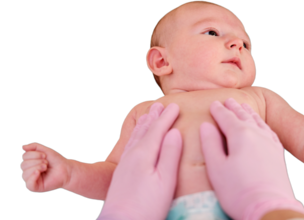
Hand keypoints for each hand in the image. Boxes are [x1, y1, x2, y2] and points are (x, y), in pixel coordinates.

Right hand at [20, 142, 70, 192]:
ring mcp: (31, 179)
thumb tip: (22, 147)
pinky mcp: (36, 187)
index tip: (45, 155)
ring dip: (37, 167)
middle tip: (46, 163)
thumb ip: (34, 146)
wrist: (66, 170)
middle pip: (24, 165)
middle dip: (36, 161)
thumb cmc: (56, 161)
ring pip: (25, 173)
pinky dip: (33, 177)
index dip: (35, 154)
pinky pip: (29, 184)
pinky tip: (38, 172)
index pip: (25, 156)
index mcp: (30, 163)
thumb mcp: (45, 150)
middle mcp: (29, 171)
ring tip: (46, 167)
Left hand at [98, 102, 181, 219]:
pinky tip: (135, 139)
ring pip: (136, 137)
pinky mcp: (121, 172)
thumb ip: (170, 155)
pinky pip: (129, 145)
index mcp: (144, 154)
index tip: (175, 106)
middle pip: (145, 130)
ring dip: (143, 125)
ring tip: (148, 115)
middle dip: (154, 117)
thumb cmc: (147, 206)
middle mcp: (132, 155)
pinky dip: (135, 136)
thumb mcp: (166, 181)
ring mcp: (125, 163)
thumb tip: (174, 132)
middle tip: (160, 105)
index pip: (158, 130)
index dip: (167, 117)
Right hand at [200, 98, 303, 219]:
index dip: (218, 110)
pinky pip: (269, 131)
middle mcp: (257, 134)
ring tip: (244, 107)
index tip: (213, 104)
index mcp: (240, 135)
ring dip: (249, 113)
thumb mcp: (216, 168)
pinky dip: (262, 124)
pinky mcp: (278, 154)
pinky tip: (261, 126)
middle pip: (243, 116)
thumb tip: (206, 126)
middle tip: (228, 100)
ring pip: (258, 122)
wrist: (269, 208)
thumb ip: (210, 144)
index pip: (226, 118)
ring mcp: (270, 143)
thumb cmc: (238, 192)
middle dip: (234, 108)